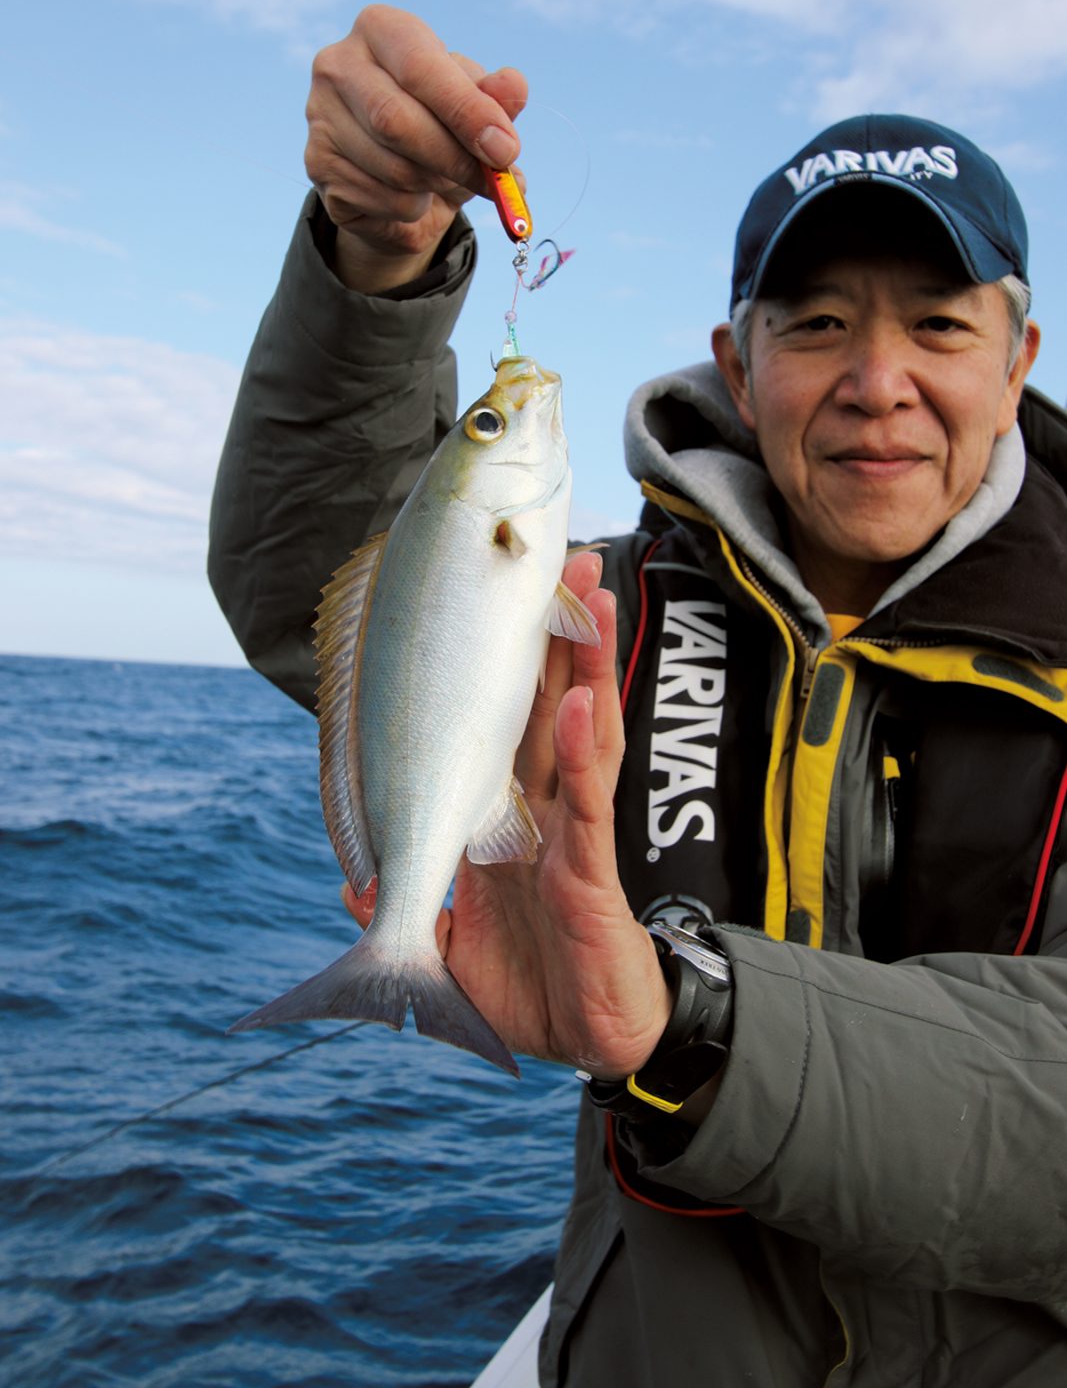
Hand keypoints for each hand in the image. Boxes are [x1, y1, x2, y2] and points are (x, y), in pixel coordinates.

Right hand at [305, 4, 527, 292]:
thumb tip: (514, 88)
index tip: (506, 149)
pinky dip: (412, 207)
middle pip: (396, 120)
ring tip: (445, 178)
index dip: (465, 111)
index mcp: (380, 29)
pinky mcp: (317, 164)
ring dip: (436, 185)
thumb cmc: (442, 124)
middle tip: (494, 181)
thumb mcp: (474, 108)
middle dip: (455, 158)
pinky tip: (414, 195)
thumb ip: (495, 99)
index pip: (418, 67)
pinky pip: (379, 199)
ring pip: (392, 167)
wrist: (398, 176)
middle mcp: (337, 65)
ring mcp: (319, 116)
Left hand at [343, 553, 672, 1075]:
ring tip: (588, 594)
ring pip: (579, 734)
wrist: (596, 1047)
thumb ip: (415, 914)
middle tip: (573, 556)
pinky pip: (583, 806)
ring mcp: (572, 837)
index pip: (518, 723)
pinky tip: (576, 700)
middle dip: (563, 633)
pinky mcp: (589, 876)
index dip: (520, 662)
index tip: (511, 598)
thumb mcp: (454, 950)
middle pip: (555, 705)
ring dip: (582, 663)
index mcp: (517, 818)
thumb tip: (360, 893)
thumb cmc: (533, 991)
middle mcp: (548, 813)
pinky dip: (578, 750)